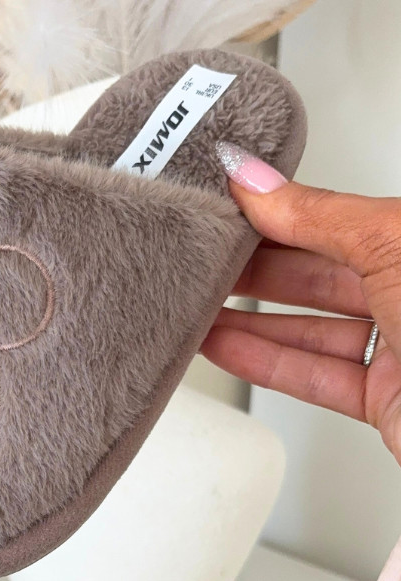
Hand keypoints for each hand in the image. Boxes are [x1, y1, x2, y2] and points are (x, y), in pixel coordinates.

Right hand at [202, 141, 400, 463]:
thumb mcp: (389, 241)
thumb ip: (315, 214)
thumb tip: (253, 180)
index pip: (338, 218)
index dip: (281, 210)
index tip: (227, 202)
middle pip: (322, 272)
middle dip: (258, 266)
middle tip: (203, 255)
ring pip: (314, 328)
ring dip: (251, 319)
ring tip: (199, 304)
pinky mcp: (388, 400)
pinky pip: (316, 376)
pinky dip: (266, 362)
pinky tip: (225, 346)